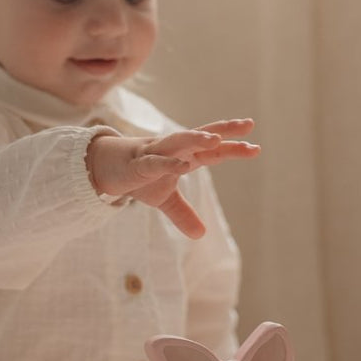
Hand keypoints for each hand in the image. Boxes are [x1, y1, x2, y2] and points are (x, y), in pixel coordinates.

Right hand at [86, 119, 258, 237]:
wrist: (105, 170)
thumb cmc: (139, 178)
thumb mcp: (164, 199)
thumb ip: (184, 214)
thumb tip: (200, 234)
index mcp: (184, 156)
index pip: (213, 151)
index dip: (233, 148)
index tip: (256, 147)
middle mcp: (173, 149)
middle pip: (202, 137)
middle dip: (223, 131)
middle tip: (247, 125)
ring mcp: (156, 153)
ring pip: (178, 142)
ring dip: (196, 139)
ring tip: (216, 139)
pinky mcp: (138, 164)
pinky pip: (155, 162)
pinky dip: (168, 163)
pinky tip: (182, 166)